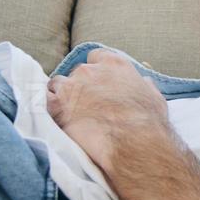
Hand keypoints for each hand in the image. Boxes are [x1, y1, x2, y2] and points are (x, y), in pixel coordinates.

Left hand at [47, 49, 170, 172]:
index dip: (98, 70)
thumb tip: (143, 82)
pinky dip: (50, 108)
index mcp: (115, 64)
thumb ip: (144, 86)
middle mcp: (90, 70)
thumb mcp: (155, 97)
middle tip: (88, 102)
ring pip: (58, 84)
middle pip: (78, 71)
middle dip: (81, 85)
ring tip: (71, 112)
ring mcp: (71, 86)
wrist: (132, 142)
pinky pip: (45, 101)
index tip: (100, 82)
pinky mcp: (57, 106)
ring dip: (63, 96)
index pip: (97, 57)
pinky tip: (58, 117)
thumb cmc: (148, 122)